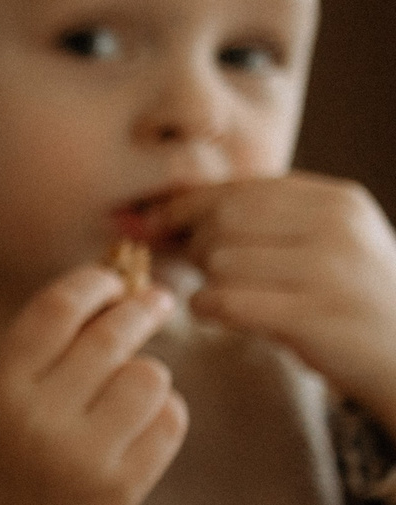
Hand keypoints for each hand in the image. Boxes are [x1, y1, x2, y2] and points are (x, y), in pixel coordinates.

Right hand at [0, 267, 187, 504]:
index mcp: (1, 390)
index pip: (56, 310)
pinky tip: (141, 424)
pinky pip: (169, 423)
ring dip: (147, 374)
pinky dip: (163, 413)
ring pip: (149, 377)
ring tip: (131, 390)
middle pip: (111, 337)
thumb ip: (45, 354)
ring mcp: (83, 457)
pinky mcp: (120, 488)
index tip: (114, 279)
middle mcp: (39, 419)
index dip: (94, 282)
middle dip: (141, 309)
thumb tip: (117, 291)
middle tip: (156, 302)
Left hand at [156, 173, 395, 426]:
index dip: (189, 205)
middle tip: (196, 267)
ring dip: (204, 281)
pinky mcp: (314, 317)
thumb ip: (265, 220)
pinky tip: (216, 314)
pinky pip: (228, 302)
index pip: (242, 187)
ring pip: (221, 260)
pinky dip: (207, 308)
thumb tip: (164, 212)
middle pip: (225, 218)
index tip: (157, 223)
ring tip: (223, 295)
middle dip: (195, 243)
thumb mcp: (325, 244)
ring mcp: (329, 271)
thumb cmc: (347, 301)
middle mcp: (337, 227)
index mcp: (337, 201)